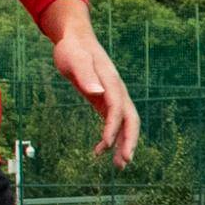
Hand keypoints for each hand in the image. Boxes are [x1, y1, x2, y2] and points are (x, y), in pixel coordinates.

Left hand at [51, 22, 143, 165]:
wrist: (75, 38)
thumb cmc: (73, 48)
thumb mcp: (75, 59)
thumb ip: (85, 76)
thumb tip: (97, 93)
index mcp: (111, 82)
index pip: (118, 109)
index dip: (113, 128)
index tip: (106, 146)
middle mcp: (117, 91)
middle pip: (131, 119)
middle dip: (129, 141)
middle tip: (124, 163)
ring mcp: (113, 96)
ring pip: (125, 123)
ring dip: (123, 143)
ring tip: (119, 166)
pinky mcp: (105, 100)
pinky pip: (114, 122)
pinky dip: (111, 137)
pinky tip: (100, 150)